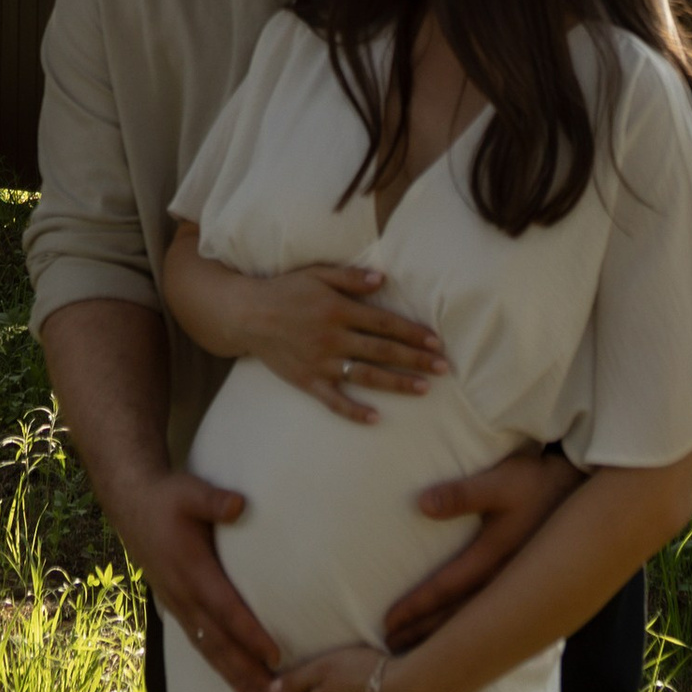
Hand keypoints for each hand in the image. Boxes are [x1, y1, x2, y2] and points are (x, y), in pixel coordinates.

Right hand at [120, 466, 279, 691]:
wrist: (131, 502)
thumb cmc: (167, 497)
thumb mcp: (189, 491)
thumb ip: (214, 500)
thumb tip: (238, 505)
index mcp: (192, 571)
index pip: (227, 609)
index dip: (250, 634)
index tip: (276, 656)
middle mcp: (184, 595)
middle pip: (218, 641)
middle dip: (246, 670)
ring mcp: (177, 603)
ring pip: (207, 647)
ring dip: (232, 674)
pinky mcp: (176, 605)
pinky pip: (198, 642)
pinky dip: (217, 663)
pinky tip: (232, 677)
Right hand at [234, 261, 447, 422]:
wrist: (248, 315)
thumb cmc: (286, 290)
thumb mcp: (317, 274)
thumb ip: (350, 277)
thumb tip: (383, 278)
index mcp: (338, 310)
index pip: (384, 324)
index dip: (412, 333)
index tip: (436, 342)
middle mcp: (333, 338)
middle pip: (382, 351)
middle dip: (415, 360)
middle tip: (443, 369)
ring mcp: (321, 362)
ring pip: (366, 376)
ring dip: (397, 383)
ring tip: (424, 389)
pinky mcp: (308, 381)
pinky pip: (334, 400)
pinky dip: (354, 411)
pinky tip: (376, 418)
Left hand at [382, 445, 579, 648]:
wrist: (580, 492)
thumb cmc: (536, 482)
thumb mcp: (500, 481)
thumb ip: (461, 494)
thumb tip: (421, 505)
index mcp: (491, 558)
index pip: (444, 589)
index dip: (414, 607)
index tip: (388, 623)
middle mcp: (503, 581)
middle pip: (455, 616)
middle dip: (421, 632)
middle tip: (391, 647)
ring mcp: (517, 588)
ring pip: (473, 621)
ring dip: (443, 637)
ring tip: (416, 652)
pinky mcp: (527, 588)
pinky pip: (493, 619)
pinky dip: (472, 633)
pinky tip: (465, 642)